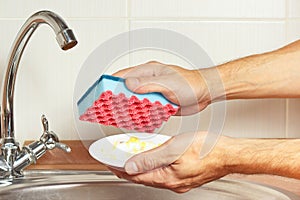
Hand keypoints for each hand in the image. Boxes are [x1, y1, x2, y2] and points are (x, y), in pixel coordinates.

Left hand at [108, 132, 229, 192]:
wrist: (229, 155)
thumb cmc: (208, 149)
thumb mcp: (175, 149)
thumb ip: (151, 157)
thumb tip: (131, 166)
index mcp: (167, 177)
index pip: (136, 175)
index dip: (120, 169)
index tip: (109, 163)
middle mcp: (172, 183)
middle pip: (142, 177)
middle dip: (127, 170)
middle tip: (115, 161)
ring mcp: (179, 181)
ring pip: (152, 175)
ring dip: (139, 168)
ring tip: (129, 160)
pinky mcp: (184, 177)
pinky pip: (162, 173)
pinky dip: (152, 167)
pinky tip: (153, 160)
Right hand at [112, 61, 212, 114]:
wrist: (204, 93)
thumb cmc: (191, 83)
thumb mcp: (168, 83)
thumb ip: (148, 83)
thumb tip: (129, 83)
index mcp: (148, 71)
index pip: (123, 75)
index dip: (110, 83)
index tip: (100, 92)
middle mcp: (148, 81)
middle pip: (125, 89)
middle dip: (115, 98)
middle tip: (105, 108)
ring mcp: (152, 92)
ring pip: (133, 100)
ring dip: (125, 108)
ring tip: (116, 116)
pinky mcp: (157, 103)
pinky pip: (143, 109)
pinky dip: (137, 114)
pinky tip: (134, 120)